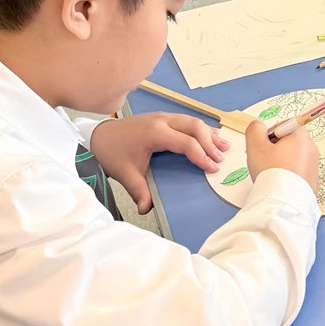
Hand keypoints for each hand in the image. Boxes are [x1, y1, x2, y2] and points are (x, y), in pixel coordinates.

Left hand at [91, 113, 226, 214]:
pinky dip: (201, 129)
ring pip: (193, 120)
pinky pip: (187, 119)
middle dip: (210, 143)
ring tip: (224, 146)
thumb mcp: (124, 173)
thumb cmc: (113, 152)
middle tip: (221, 158)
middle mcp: (161, 121)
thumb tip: (146, 209)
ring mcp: (163, 116)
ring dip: (209, 134)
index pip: (185, 142)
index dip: (201, 155)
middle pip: (194, 127)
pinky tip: (212, 136)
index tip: (212, 168)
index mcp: (153, 133)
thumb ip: (138, 191)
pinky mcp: (163, 117)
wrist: (100, 136)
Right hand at [243, 117, 318, 196]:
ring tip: (270, 174)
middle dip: (273, 150)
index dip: (268, 135)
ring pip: (291, 158)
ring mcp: (314, 165)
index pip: (282, 126)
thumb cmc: (271, 170)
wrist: (284, 201)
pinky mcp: (313, 180)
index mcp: (300, 136)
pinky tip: (279, 183)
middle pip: (287, 142)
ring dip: (279, 162)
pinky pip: (297, 172)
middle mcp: (311, 148)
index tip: (261, 148)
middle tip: (263, 162)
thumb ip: (255, 129)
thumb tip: (258, 125)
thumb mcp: (256, 145)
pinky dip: (287, 174)